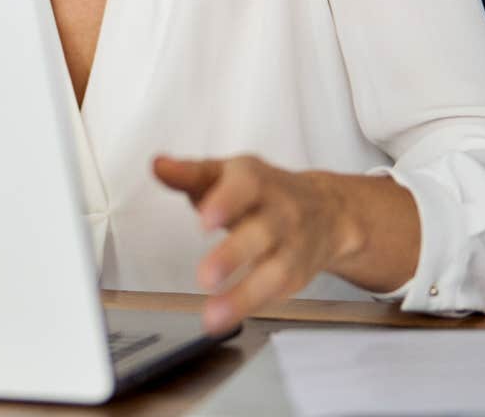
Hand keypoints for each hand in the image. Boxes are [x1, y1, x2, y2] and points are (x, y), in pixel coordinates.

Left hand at [152, 154, 358, 334]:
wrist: (326, 209)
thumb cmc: (264, 190)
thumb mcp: (226, 173)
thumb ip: (189, 173)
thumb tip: (159, 166)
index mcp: (257, 180)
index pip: (246, 186)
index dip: (226, 203)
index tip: (204, 220)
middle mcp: (281, 212)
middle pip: (262, 232)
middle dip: (234, 255)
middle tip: (206, 276)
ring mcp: (293, 245)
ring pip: (275, 271)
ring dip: (244, 296)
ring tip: (213, 316)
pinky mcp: (297, 274)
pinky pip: (278, 293)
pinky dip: (252, 307)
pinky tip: (227, 318)